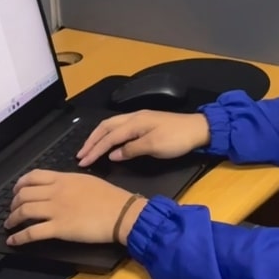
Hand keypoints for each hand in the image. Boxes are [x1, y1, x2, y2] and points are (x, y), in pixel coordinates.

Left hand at [4, 169, 144, 245]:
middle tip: (12, 210)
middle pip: (24, 194)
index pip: (33, 176)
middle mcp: (55, 192)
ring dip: (12, 219)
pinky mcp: (58, 228)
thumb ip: (70, 182)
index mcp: (63, 178)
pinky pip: (32, 232)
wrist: (121, 213)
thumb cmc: (110, 197)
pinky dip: (18, 237)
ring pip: (24, 211)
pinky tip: (13, 240)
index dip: (20, 184)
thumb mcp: (87, 181)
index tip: (16, 190)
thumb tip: (59, 186)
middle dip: (13, 203)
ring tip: (9, 224)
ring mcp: (56, 210)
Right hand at [77, 110, 210, 166]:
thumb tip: (112, 154)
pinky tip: (109, 143)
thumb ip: (131, 149)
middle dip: (92, 140)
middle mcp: (134, 117)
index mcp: (135, 122)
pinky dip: (109, 135)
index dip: (95, 149)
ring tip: (89, 148)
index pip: (109, 137)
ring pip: (112, 125)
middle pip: (106, 127)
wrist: (198, 129)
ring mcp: (140, 119)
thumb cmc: (177, 138)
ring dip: (99, 136)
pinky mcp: (145, 123)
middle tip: (81, 154)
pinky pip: (120, 127)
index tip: (83, 161)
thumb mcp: (154, 147)